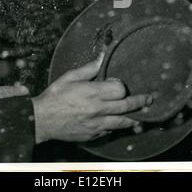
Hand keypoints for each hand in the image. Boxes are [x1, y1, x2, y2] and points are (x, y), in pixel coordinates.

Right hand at [32, 57, 151, 143]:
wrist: (42, 120)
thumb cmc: (55, 97)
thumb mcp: (69, 77)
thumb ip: (88, 68)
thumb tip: (102, 57)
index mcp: (93, 93)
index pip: (120, 90)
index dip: (121, 86)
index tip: (117, 84)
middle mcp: (98, 110)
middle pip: (127, 106)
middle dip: (141, 102)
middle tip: (149, 99)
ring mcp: (97, 125)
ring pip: (123, 123)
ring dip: (134, 118)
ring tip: (143, 115)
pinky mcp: (93, 135)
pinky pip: (110, 131)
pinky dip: (117, 127)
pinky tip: (120, 123)